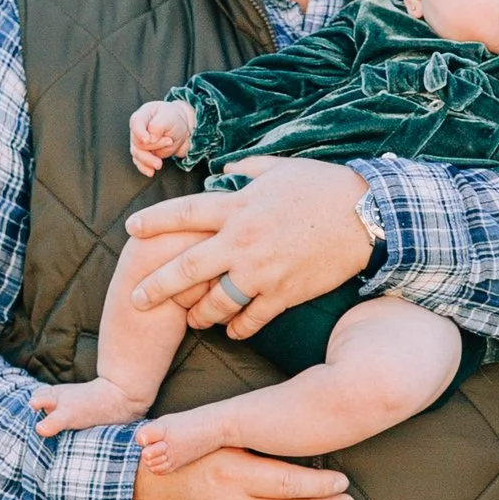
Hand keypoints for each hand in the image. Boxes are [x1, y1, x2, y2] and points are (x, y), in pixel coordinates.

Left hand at [124, 158, 373, 335]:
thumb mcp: (280, 168)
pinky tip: (231, 331)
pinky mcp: (284, 293)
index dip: (154, 221)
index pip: (183, 214)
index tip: (131, 229)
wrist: (367, 216)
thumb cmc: (323, 187)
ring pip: (217, 302)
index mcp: (238, 206)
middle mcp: (243, 240)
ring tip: (191, 319)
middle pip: (187, 268)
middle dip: (157, 286)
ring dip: (199, 314)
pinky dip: (238, 328)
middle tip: (137, 299)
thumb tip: (225, 171)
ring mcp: (263, 271)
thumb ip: (247, 170)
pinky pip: (252, 318)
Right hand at [129, 99, 196, 177]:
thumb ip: (158, 126)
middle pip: (138, 141)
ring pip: (137, 154)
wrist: (181, 129)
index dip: (140, 133)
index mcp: (142, 116)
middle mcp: (137, 129)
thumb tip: (150, 138)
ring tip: (159, 164)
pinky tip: (150, 172)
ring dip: (148, 160)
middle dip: (154, 145)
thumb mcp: (169, 117)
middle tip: (169, 141)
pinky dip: (145, 168)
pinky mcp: (143, 153)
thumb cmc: (174, 119)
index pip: (136, 123)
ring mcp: (139, 142)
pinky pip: (140, 162)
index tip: (148, 140)